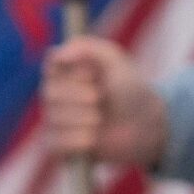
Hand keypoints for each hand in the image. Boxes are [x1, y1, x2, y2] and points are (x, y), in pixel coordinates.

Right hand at [41, 35, 167, 167]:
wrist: (144, 125)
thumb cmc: (129, 88)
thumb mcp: (114, 60)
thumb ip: (87, 48)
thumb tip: (59, 54)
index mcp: (65, 69)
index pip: (51, 64)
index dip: (74, 71)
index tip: (93, 74)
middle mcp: (54, 92)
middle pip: (50, 93)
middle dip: (81, 97)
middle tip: (100, 98)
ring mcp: (54, 119)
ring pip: (53, 119)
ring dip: (84, 119)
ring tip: (100, 119)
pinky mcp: (58, 145)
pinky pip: (54, 143)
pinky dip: (78, 140)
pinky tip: (93, 138)